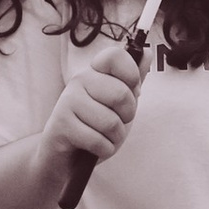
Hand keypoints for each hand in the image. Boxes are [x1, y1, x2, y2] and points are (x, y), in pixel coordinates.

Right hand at [47, 45, 140, 173]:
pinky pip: (97, 140)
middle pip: (121, 94)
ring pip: (110, 122)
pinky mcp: (61, 125)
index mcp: (94, 71)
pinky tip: (95, 147)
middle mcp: (79, 81)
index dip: (131, 74)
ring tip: (104, 136)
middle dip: (127, 116)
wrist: (63, 156)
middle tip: (116, 121)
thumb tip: (147, 53)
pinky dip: (104, 149)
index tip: (131, 90)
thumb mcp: (117, 103)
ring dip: (115, 137)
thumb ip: (132, 80)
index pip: (115, 56)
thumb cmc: (94, 126)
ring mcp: (68, 101)